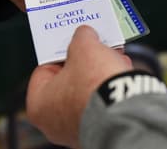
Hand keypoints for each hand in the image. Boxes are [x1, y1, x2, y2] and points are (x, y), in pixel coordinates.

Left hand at [26, 26, 132, 147]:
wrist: (128, 110)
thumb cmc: (96, 84)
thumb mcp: (85, 47)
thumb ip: (81, 36)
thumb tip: (85, 34)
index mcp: (38, 104)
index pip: (44, 70)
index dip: (60, 52)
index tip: (72, 43)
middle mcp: (54, 122)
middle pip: (66, 81)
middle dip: (84, 61)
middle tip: (94, 48)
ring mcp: (77, 129)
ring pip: (85, 92)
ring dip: (99, 72)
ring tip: (113, 56)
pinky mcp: (100, 130)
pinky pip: (100, 103)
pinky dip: (108, 88)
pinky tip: (120, 72)